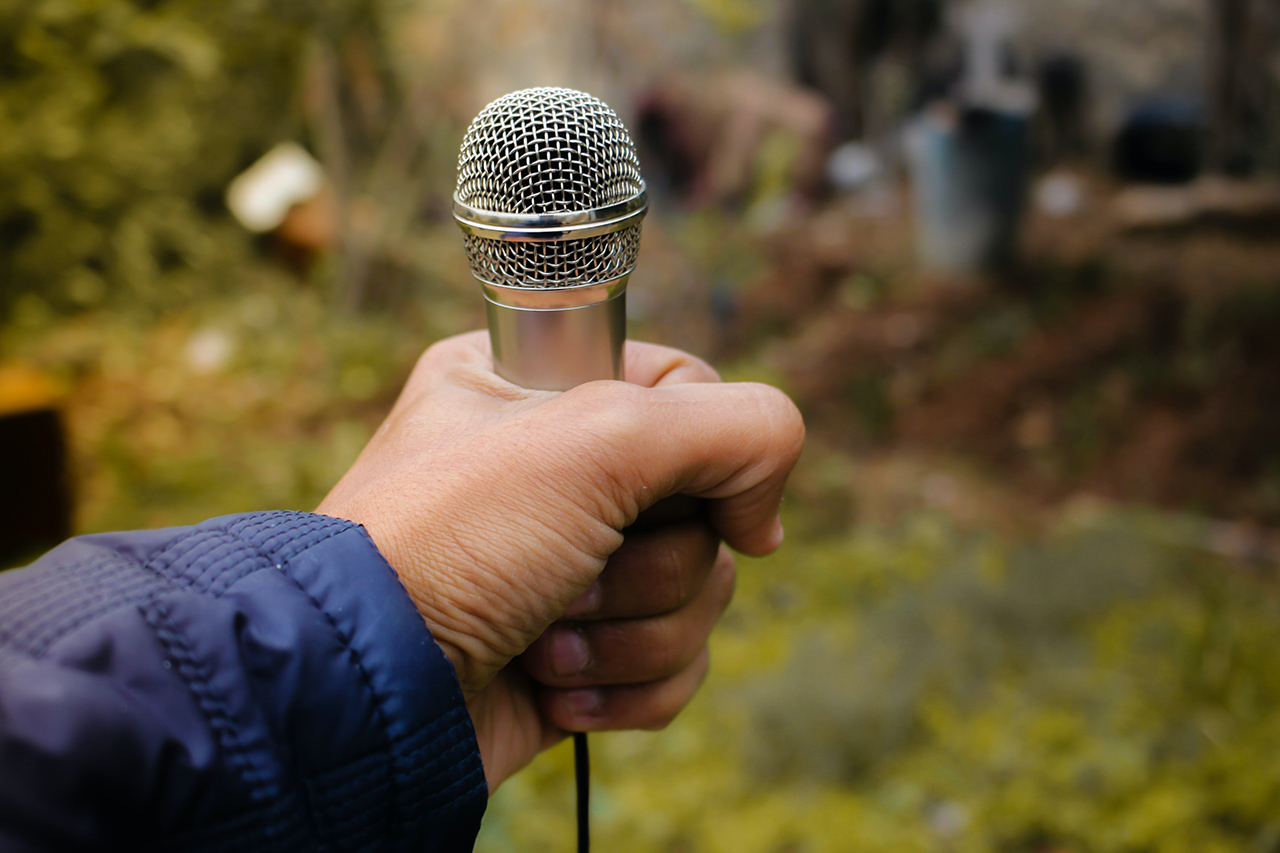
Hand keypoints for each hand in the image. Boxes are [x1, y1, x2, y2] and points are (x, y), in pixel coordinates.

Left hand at [317, 332, 803, 791]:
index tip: (669, 495)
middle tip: (573, 572)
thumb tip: (764, 518)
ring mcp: (572, 562)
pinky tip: (553, 685)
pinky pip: (675, 665)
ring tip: (549, 638)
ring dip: (633, 631)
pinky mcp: (584, 650)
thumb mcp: (595, 440)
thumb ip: (731, 427)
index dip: (703, 449)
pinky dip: (627, 685)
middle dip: (652, 563)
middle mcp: (558, 469)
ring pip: (700, 591)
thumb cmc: (451, 544)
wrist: (368, 694)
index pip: (689, 389)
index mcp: (539, 383)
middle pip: (706, 504)